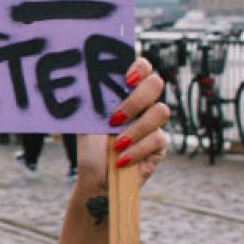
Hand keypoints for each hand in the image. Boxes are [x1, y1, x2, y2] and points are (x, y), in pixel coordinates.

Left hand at [75, 57, 168, 191]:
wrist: (95, 176)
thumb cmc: (91, 146)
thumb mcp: (88, 122)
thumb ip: (93, 103)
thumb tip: (83, 83)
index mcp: (126, 92)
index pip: (142, 67)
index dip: (139, 67)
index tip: (126, 79)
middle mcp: (143, 104)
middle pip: (155, 84)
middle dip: (136, 100)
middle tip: (115, 119)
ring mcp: (154, 123)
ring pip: (161, 112)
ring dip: (136, 129)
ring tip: (116, 144)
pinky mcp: (160, 144)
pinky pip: (157, 140)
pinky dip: (136, 150)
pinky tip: (121, 159)